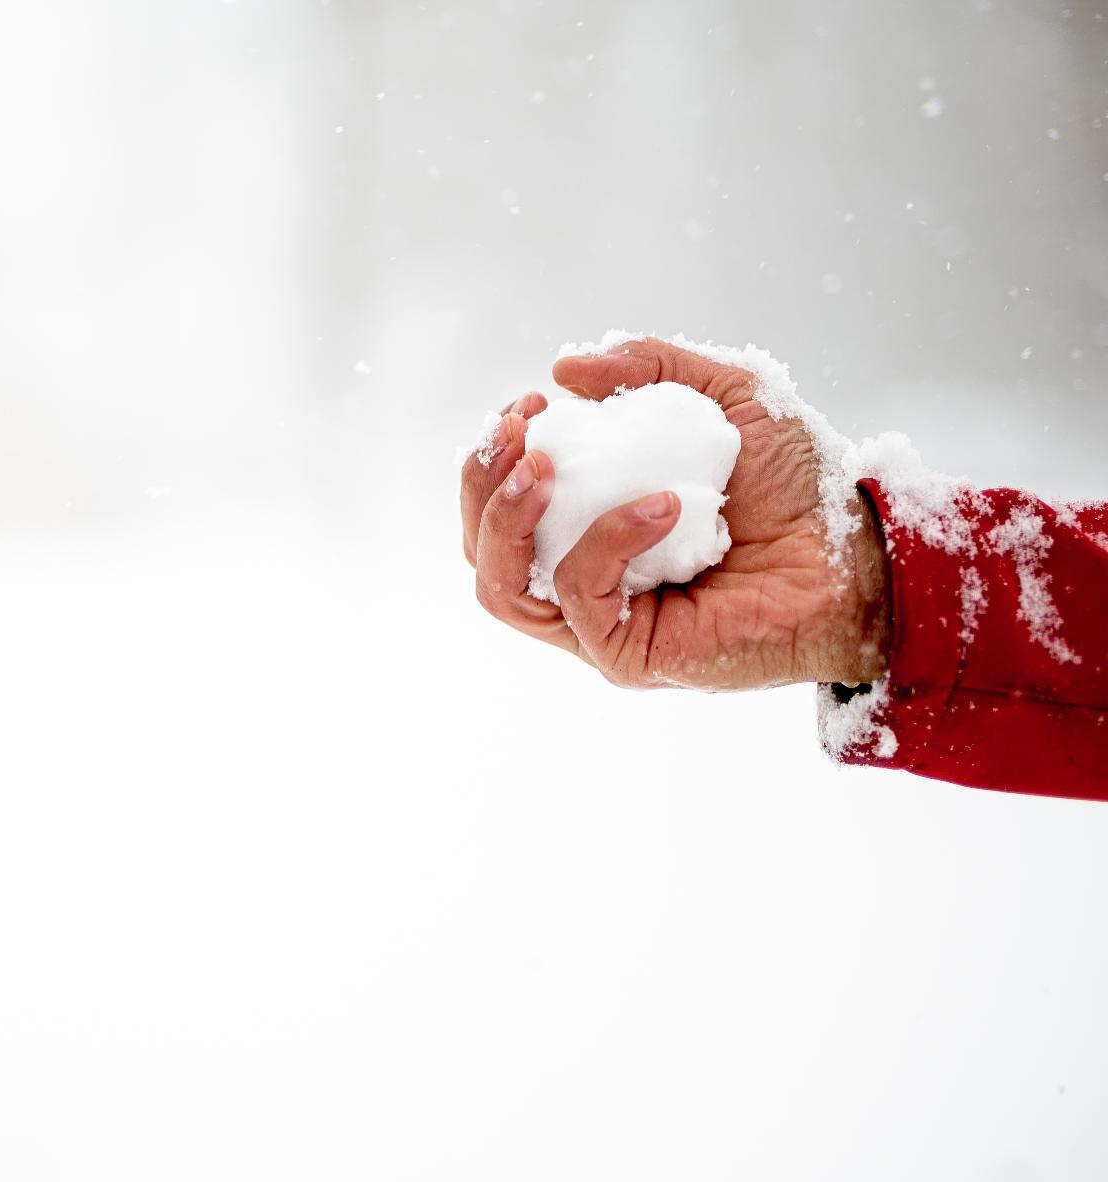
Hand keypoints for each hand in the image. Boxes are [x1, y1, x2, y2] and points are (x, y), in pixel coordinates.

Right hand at [459, 337, 889, 689]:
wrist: (861, 556)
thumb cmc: (801, 488)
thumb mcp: (727, 398)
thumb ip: (652, 369)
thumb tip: (564, 366)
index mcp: (589, 528)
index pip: (500, 508)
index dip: (493, 456)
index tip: (528, 405)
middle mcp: (584, 581)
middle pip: (481, 550)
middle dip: (481, 483)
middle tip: (521, 430)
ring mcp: (600, 623)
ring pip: (502, 588)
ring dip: (508, 517)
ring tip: (546, 466)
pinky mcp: (628, 654)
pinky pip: (580, 598)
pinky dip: (606, 541)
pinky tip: (661, 503)